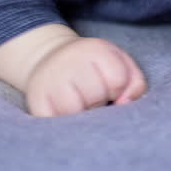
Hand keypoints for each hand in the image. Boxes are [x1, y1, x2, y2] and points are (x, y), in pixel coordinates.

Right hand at [23, 37, 147, 116]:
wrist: (51, 59)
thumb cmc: (93, 67)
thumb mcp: (119, 63)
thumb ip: (135, 82)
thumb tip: (124, 103)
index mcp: (94, 49)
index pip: (117, 80)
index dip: (117, 89)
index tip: (110, 87)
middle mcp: (69, 60)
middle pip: (95, 96)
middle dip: (99, 100)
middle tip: (92, 94)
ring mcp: (49, 79)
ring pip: (73, 110)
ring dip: (81, 113)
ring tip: (79, 102)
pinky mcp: (35, 99)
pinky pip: (54, 121)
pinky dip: (63, 121)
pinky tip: (64, 110)